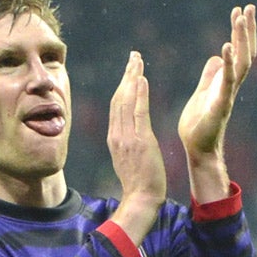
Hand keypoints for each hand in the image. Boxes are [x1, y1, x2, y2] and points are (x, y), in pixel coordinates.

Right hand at [106, 52, 165, 240]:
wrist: (141, 199)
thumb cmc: (139, 184)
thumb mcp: (128, 159)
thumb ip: (127, 143)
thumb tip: (128, 134)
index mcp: (114, 138)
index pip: (117, 106)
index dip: (122, 85)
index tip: (129, 71)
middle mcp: (117, 135)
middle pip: (119, 98)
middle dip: (126, 75)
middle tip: (133, 57)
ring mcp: (127, 138)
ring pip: (127, 102)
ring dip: (132, 78)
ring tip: (137, 61)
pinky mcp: (140, 141)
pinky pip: (139, 113)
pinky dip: (139, 95)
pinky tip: (141, 79)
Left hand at [177, 6, 256, 168]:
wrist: (197, 150)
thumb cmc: (198, 126)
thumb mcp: (202, 93)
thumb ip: (210, 76)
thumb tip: (217, 58)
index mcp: (225, 82)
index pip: (238, 52)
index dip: (240, 33)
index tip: (240, 11)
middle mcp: (230, 86)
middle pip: (245, 52)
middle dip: (247, 29)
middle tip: (249, 6)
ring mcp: (227, 94)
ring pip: (241, 63)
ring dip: (241, 39)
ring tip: (240, 18)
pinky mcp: (220, 105)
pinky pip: (227, 81)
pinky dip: (229, 64)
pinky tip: (227, 46)